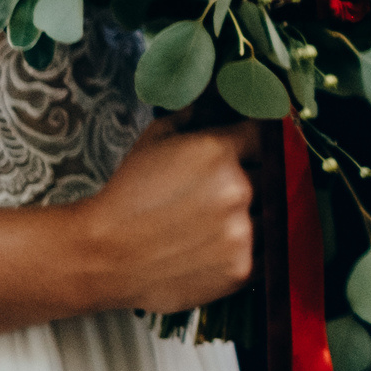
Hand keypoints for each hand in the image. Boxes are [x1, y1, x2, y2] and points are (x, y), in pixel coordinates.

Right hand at [70, 116, 260, 315]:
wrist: (101, 256)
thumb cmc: (126, 196)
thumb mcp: (154, 140)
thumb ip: (192, 116)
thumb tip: (216, 102)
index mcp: (218, 150)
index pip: (262, 136)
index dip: (254, 143)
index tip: (248, 151)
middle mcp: (237, 188)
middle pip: (269, 176)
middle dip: (251, 179)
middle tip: (221, 193)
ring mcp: (241, 231)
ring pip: (268, 215)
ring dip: (250, 216)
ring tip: (214, 224)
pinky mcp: (240, 268)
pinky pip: (263, 253)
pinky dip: (247, 250)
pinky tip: (217, 248)